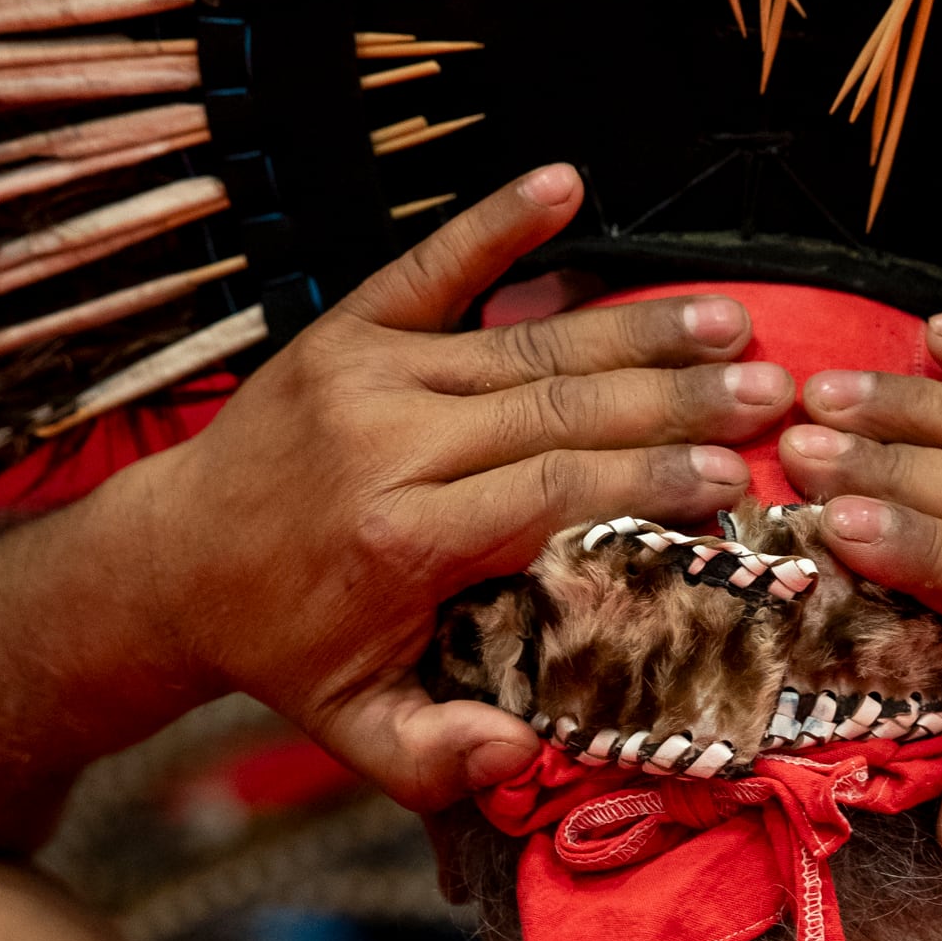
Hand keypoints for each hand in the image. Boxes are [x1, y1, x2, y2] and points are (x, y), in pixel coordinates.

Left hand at [129, 165, 793, 807]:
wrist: (168, 565)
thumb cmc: (284, 650)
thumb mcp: (354, 730)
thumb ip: (440, 756)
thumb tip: (524, 751)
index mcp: (398, 539)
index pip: (552, 494)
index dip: (649, 481)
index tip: (734, 477)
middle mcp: (386, 443)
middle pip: (562, 410)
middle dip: (676, 400)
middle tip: (773, 393)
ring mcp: (365, 373)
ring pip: (528, 344)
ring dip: (638, 327)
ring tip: (732, 321)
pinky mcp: (346, 327)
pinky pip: (434, 265)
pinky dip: (500, 222)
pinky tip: (567, 184)